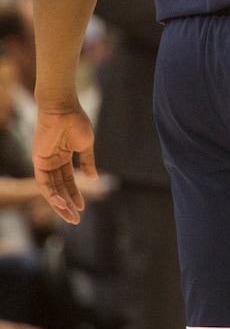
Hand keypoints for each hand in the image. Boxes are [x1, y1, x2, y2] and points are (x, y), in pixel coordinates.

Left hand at [32, 107, 97, 223]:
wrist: (63, 109)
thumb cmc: (76, 122)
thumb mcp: (86, 145)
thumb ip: (88, 161)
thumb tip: (92, 178)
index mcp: (63, 156)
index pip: (68, 180)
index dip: (75, 194)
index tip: (83, 207)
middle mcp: (52, 161)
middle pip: (59, 188)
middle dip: (68, 204)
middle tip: (76, 219)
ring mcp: (44, 162)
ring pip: (51, 189)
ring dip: (60, 204)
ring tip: (71, 216)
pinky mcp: (38, 161)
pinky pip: (44, 183)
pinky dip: (52, 194)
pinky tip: (61, 203)